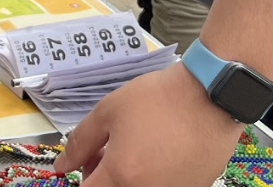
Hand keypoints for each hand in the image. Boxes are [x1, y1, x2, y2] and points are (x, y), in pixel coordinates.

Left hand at [54, 64, 242, 186]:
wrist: (210, 95)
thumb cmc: (158, 99)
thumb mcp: (108, 112)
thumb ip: (80, 142)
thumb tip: (62, 165)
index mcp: (123, 176)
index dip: (83, 175)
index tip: (87, 159)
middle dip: (104, 177)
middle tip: (106, 151)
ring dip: (128, 177)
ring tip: (134, 148)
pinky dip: (153, 177)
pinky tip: (157, 153)